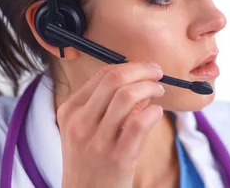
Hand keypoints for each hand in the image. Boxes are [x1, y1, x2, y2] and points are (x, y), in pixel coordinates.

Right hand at [57, 62, 164, 187]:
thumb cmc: (89, 162)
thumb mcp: (86, 131)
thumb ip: (106, 105)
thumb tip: (139, 82)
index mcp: (70, 111)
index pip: (103, 74)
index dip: (130, 66)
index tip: (146, 68)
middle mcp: (80, 123)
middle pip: (114, 79)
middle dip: (143, 71)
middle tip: (158, 74)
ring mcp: (97, 141)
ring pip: (127, 96)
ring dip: (150, 88)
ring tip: (159, 92)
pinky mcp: (117, 158)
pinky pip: (139, 124)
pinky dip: (153, 112)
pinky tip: (157, 113)